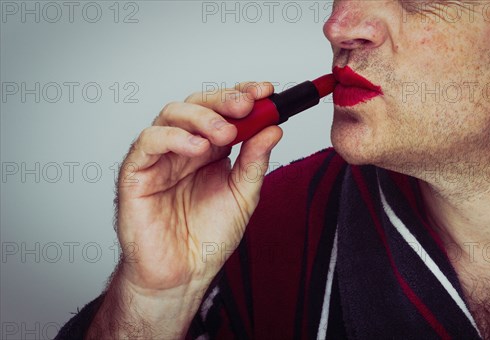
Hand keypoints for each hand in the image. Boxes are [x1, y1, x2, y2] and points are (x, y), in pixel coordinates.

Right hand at [88, 82, 281, 338]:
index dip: (243, 95)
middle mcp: (185, 147)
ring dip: (202, 117)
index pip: (224, 111)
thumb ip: (255, 162)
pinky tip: (197, 148)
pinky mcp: (136, 172)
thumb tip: (273, 129)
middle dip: (224, 100)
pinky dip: (174, 138)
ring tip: (225, 133)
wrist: (183, 275)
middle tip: (247, 106)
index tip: (266, 91)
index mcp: (211, 150)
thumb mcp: (243, 195)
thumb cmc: (208, 237)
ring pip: (172, 114)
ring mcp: (160, 157)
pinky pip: (149, 141)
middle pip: (198, 105)